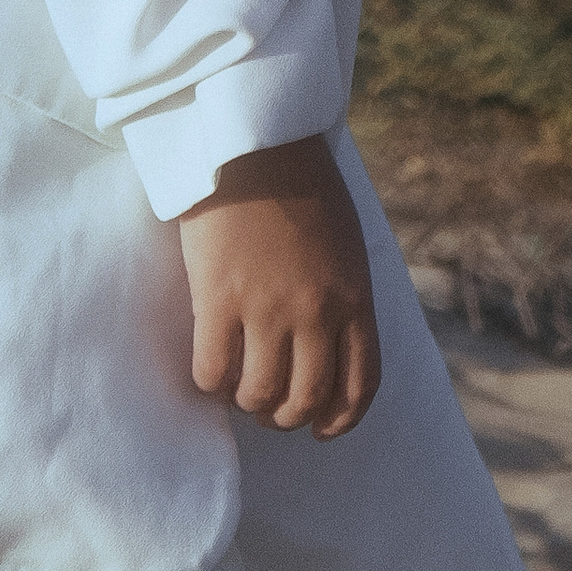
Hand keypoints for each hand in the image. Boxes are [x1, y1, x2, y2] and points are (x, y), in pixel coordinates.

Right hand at [178, 133, 380, 437]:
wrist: (254, 142)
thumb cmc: (301, 184)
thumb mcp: (345, 243)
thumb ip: (344, 295)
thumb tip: (334, 345)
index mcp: (354, 297)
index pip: (361, 384)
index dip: (341, 419)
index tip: (322, 429)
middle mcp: (317, 312)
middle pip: (307, 399)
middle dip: (287, 415)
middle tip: (270, 406)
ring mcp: (267, 308)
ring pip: (259, 395)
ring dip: (248, 403)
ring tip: (238, 389)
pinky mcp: (219, 299)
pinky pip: (213, 371)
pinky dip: (211, 383)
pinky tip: (210, 369)